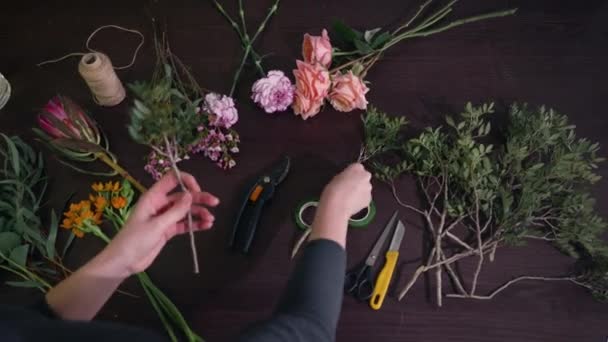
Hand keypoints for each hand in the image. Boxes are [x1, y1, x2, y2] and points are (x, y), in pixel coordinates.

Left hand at [103, 172, 218, 276]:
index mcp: (153, 197)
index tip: (197, 190)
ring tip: (211, 220)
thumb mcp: (157, 225)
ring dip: (199, 213)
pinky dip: (195, 224)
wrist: (124, 261)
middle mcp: (161, 204)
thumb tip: (192, 195)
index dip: (186, 181)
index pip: (172, 179)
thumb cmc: (135, 239)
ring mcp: (165, 217)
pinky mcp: (168, 230)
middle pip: (183, 196)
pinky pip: (184, 223)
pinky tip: (206, 226)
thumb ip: (176, 211)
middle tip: (215, 202)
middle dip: (199, 198)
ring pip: (186, 210)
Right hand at [320, 163, 372, 218]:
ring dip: (360, 191)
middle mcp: (366, 176)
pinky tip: (352, 204)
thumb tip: (348, 180)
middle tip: (349, 188)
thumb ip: (346, 176)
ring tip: (349, 198)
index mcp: (357, 167)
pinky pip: (365, 197)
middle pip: (364, 177)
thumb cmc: (332, 190)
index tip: (346, 179)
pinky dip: (360, 200)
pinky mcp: (369, 199)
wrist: (337, 207)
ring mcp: (369, 188)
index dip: (351, 174)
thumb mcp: (336, 177)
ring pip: (365, 188)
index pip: (357, 167)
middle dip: (358, 181)